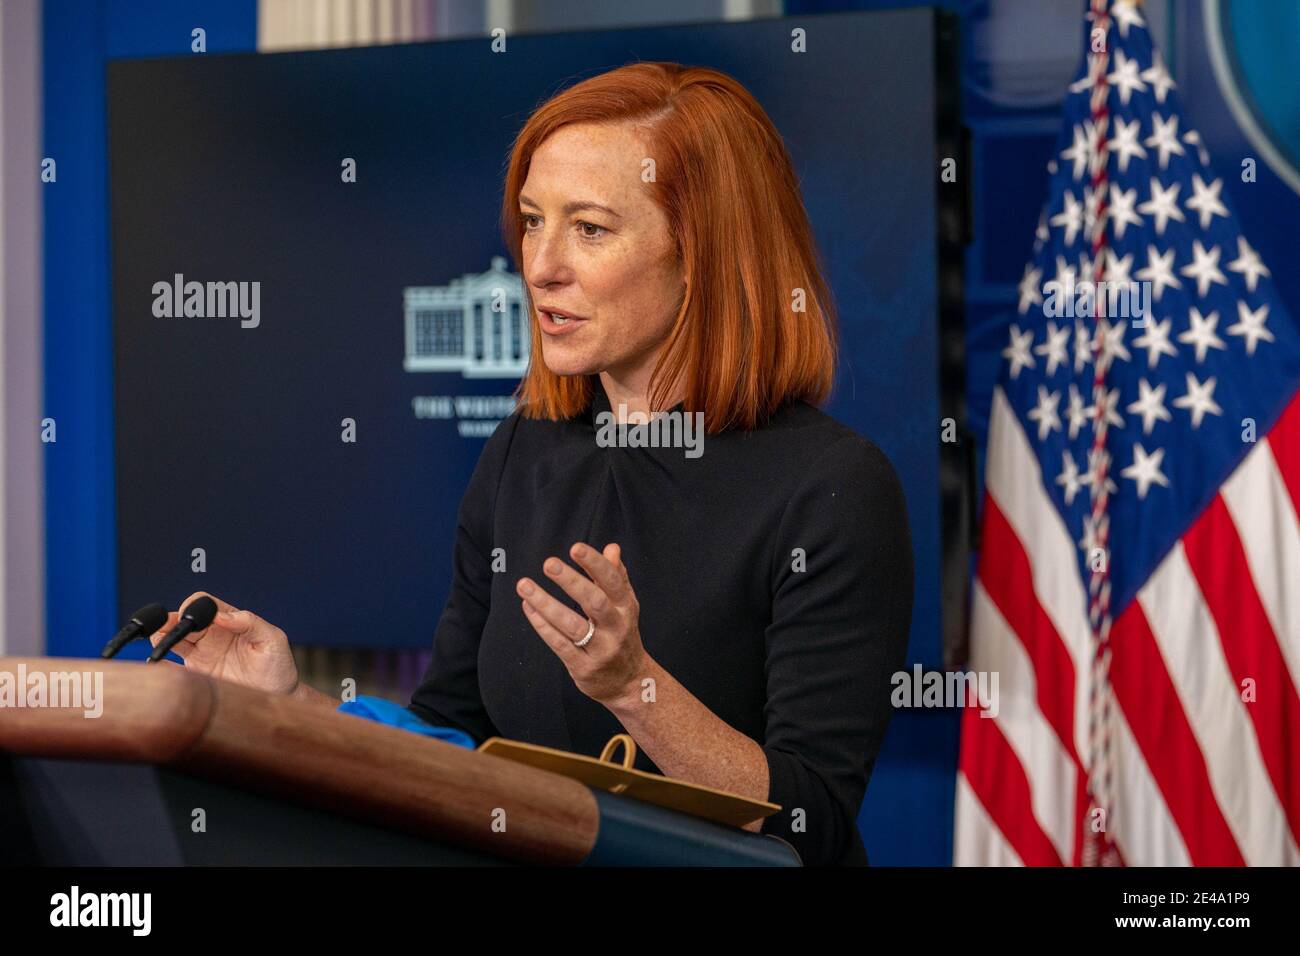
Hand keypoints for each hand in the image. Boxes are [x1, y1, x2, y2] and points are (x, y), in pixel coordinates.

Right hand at [149, 591, 299, 695]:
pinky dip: (161, 663)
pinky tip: (156, 664)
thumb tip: (224, 616)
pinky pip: (173, 665)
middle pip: (183, 619)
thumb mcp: (273, 640)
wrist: (277, 698)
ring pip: (173, 638)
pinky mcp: (196, 673)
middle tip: (166, 630)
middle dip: (170, 620)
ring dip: (161, 636)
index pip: (205, 603)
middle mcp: (213, 634)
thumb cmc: (278, 667)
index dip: (194, 605)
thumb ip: (251, 623)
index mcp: (231, 621)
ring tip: (159, 642)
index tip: (193, 617)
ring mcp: (202, 653)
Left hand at [516, 542, 649, 707]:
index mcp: (626, 608)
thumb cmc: (622, 634)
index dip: (595, 564)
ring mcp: (600, 650)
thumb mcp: (625, 606)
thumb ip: (617, 576)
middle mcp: (616, 628)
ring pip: (572, 625)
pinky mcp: (583, 668)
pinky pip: (559, 644)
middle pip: (594, 602)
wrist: (630, 682)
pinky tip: (528, 608)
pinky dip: (542, 626)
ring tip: (524, 585)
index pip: (613, 581)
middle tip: (549, 563)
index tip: (576, 548)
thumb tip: (612, 547)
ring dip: (546, 604)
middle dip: (571, 582)